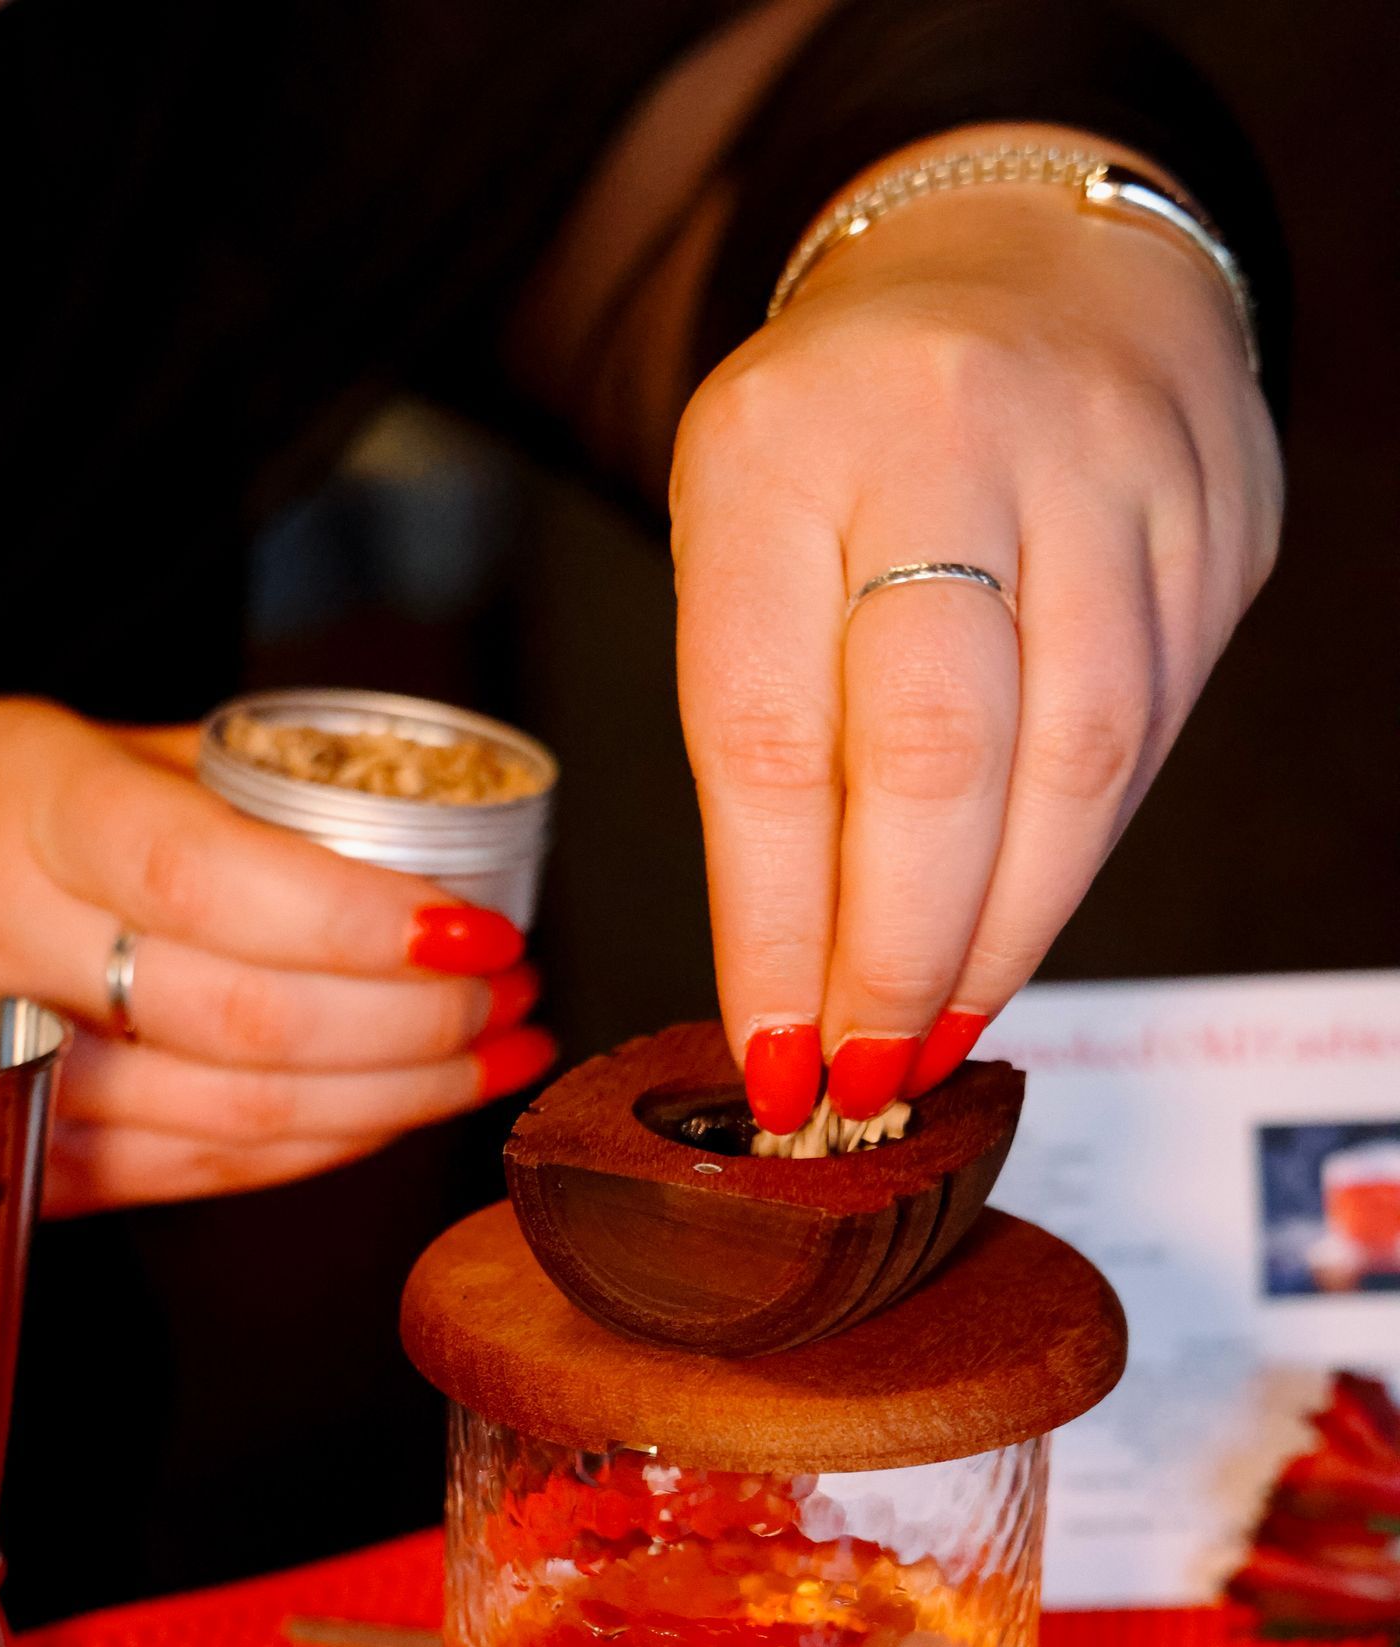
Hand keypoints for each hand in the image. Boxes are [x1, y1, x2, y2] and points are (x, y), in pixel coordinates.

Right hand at [0, 699, 550, 1206]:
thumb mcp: (84, 749)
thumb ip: (239, 793)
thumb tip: (434, 831)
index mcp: (29, 811)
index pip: (211, 882)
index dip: (362, 921)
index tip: (479, 927)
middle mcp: (9, 950)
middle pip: (250, 1021)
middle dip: (419, 1022)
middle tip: (514, 989)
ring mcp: (17, 1079)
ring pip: (247, 1118)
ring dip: (405, 1094)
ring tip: (502, 1046)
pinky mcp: (38, 1169)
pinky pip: (219, 1173)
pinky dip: (337, 1142)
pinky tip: (413, 1102)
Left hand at [670, 137, 1281, 1127]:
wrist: (1021, 267)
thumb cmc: (846, 443)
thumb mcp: (739, 539)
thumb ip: (762, 730)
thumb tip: (793, 978)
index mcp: (784, 447)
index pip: (770, 735)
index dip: (774, 927)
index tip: (770, 1052)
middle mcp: (952, 440)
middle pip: (935, 754)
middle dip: (898, 955)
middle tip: (862, 1074)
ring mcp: (1108, 472)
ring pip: (1072, 760)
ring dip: (999, 937)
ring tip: (936, 1036)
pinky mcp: (1211, 521)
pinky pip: (1147, 736)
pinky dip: (1072, 862)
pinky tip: (1016, 928)